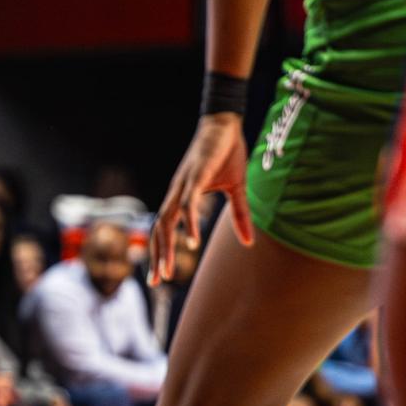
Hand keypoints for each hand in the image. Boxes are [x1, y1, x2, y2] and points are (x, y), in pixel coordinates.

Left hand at [150, 111, 252, 284]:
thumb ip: (239, 216)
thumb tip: (249, 242)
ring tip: (166, 271)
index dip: (158, 251)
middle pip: (158, 230)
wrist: (225, 123)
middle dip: (156, 257)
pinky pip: (188, 204)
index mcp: (181, 197)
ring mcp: (183, 185)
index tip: (157, 276)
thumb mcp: (235, 189)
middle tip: (155, 282)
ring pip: (166, 221)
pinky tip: (191, 241)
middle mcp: (176, 194)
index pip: (163, 229)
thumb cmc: (226, 154)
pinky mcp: (195, 176)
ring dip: (165, 247)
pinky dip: (188, 224)